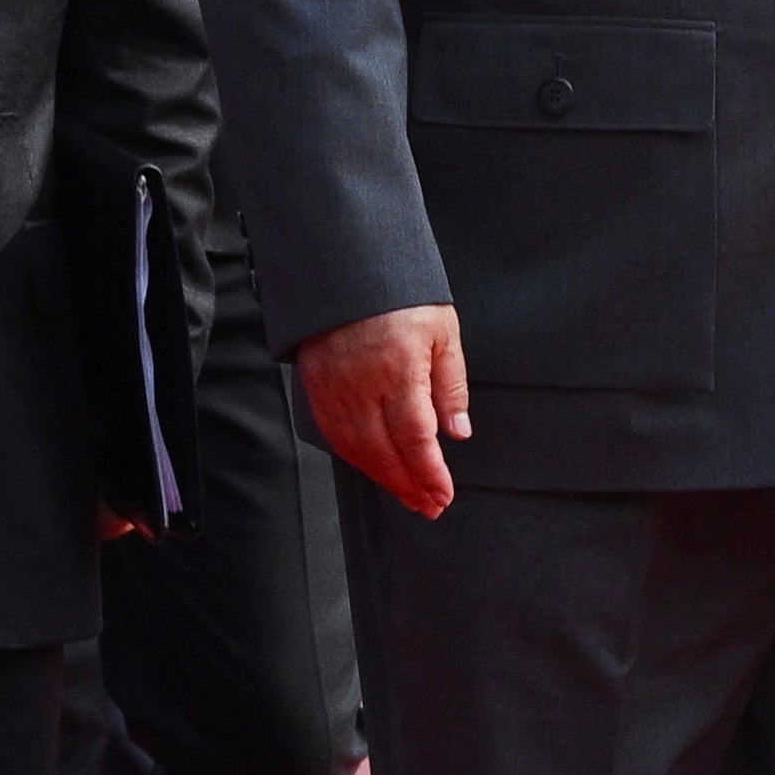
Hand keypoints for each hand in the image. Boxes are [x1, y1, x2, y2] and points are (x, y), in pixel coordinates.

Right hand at [296, 304, 472, 517]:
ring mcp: (334, 389)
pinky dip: (357, 459)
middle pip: (385, 453)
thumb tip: (457, 432)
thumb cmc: (399, 295)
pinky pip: (335, 436)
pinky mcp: (316, 388)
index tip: (443, 495)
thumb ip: (450, 386)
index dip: (429, 474)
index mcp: (399, 371)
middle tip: (431, 506)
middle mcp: (362, 386)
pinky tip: (375, 468)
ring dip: (384, 479)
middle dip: (409, 486)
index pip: (415, 438)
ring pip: (357, 450)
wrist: (345, 268)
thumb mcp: (442, 332)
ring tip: (409, 494)